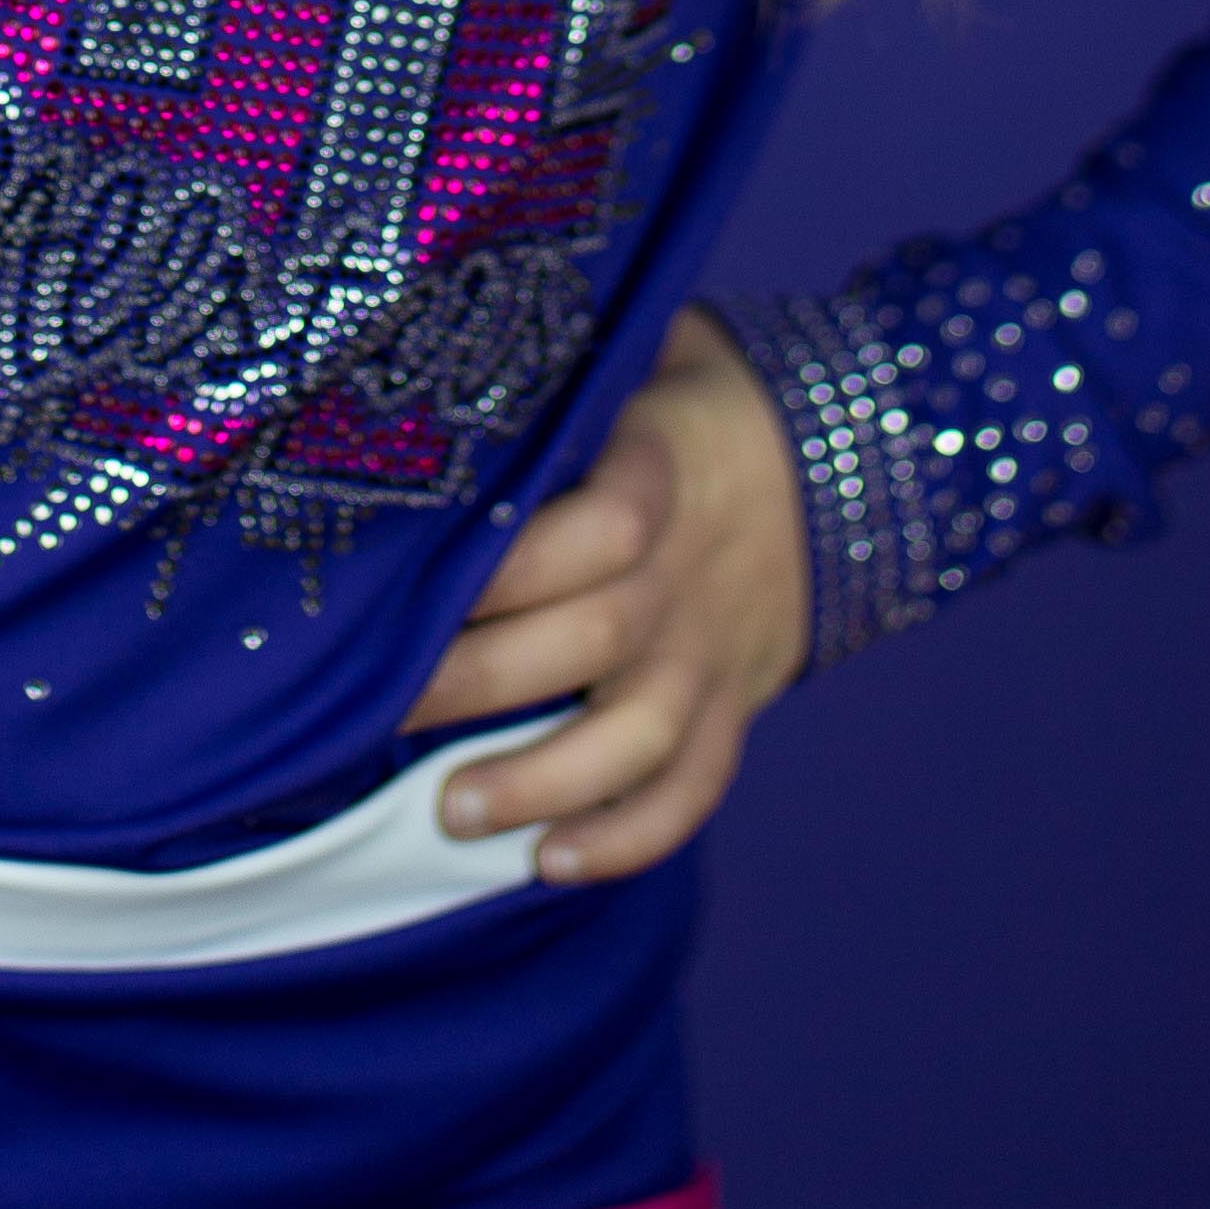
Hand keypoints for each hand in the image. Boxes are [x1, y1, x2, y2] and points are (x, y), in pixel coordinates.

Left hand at [403, 305, 810, 882]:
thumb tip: (429, 346)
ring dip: (543, 781)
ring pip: (639, 736)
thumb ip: (555, 372)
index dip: (506, 566)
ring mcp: (711, 651)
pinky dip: (628, 837)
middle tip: (377, 709)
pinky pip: (693, 788)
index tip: (407, 589)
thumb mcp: (635, 355)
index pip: (596, 528)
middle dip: (476, 684)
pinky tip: (549, 862)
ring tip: (449, 810)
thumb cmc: (677, 397)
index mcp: (658, 475)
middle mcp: (683, 574)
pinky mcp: (730, 706)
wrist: (832, 455)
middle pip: (590, 640)